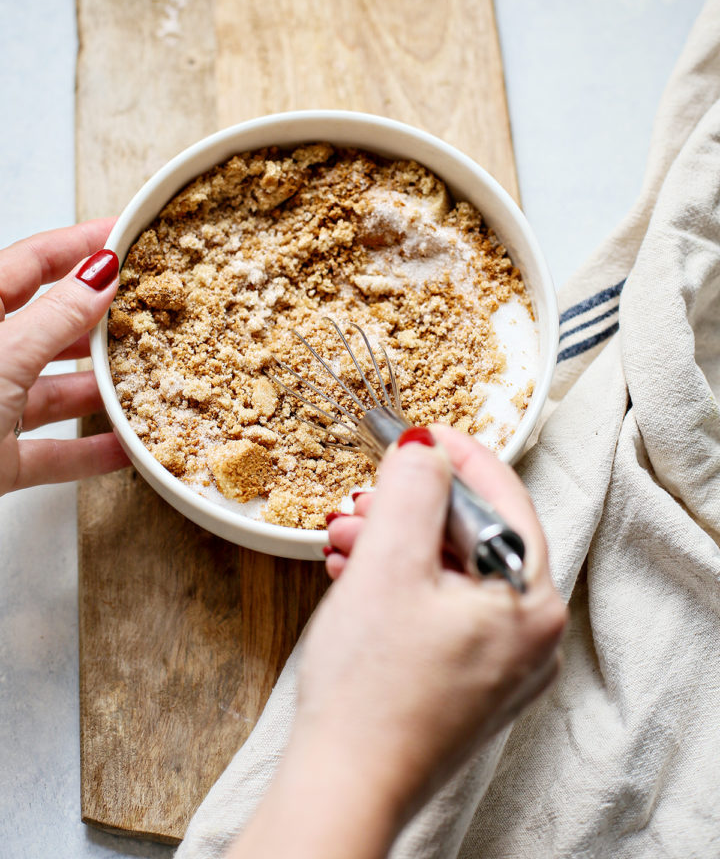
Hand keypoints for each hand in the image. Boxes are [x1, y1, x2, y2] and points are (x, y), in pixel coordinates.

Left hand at [0, 221, 129, 496]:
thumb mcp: (4, 356)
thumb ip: (58, 316)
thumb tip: (100, 273)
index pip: (30, 263)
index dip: (78, 245)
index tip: (124, 234)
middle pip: (48, 328)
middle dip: (99, 322)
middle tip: (149, 309)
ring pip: (53, 391)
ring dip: (99, 390)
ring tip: (147, 378)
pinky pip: (50, 451)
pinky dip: (88, 451)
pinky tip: (126, 446)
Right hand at [228, 427, 565, 858]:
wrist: (344, 787)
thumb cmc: (370, 689)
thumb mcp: (389, 562)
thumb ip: (413, 488)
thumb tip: (424, 446)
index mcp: (532, 602)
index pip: (505, 498)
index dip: (457, 455)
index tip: (420, 432)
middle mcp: (531, 636)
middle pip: (473, 536)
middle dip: (410, 509)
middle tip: (362, 498)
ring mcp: (502, 665)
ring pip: (450, 573)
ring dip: (395, 545)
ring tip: (344, 541)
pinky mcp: (468, 685)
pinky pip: (441, 610)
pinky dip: (399, 585)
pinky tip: (355, 577)